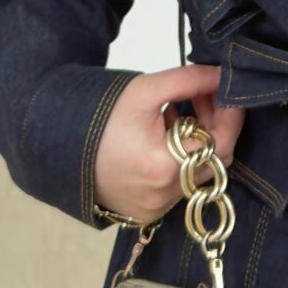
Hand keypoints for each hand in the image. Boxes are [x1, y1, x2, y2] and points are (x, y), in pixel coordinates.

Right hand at [94, 64, 245, 220]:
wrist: (56, 147)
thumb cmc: (98, 118)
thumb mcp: (143, 91)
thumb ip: (188, 80)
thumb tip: (224, 75)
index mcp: (164, 166)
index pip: (222, 143)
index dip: (231, 115)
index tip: (229, 90)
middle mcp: (164, 195)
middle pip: (214, 160)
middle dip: (215, 125)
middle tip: (203, 95)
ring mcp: (156, 207)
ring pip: (197, 173)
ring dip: (198, 142)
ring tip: (179, 111)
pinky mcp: (148, 212)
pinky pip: (179, 186)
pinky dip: (180, 161)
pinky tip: (164, 136)